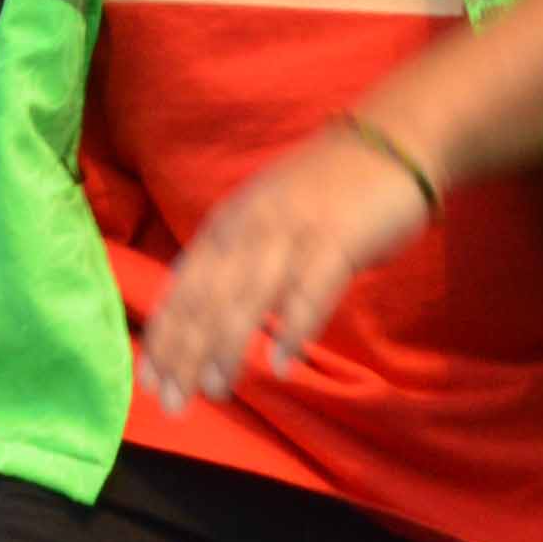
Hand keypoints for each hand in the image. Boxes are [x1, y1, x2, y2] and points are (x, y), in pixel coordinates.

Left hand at [135, 116, 441, 406]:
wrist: (392, 138)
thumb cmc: (326, 190)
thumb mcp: (265, 218)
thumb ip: (237, 260)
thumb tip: (205, 316)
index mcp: (228, 224)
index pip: (184, 287)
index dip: (166, 336)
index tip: (151, 384)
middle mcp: (250, 227)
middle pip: (207, 297)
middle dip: (186, 352)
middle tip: (174, 403)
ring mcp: (293, 230)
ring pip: (249, 295)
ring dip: (228, 345)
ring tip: (216, 389)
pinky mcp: (338, 238)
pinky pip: (311, 287)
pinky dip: (294, 326)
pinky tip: (281, 363)